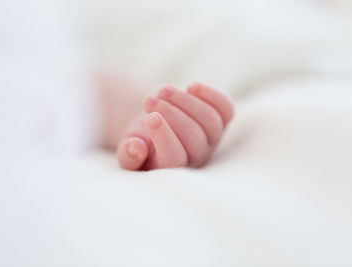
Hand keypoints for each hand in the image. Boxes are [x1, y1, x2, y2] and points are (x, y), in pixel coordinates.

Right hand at [117, 82, 233, 169]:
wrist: (153, 126)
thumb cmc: (139, 141)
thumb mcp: (126, 151)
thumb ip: (127, 156)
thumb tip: (136, 146)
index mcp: (172, 169)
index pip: (174, 158)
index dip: (164, 138)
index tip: (150, 117)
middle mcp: (196, 157)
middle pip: (195, 139)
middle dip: (172, 115)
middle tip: (149, 100)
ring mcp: (212, 139)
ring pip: (211, 122)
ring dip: (187, 102)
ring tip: (163, 90)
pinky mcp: (221, 121)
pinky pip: (226, 109)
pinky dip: (211, 95)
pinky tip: (190, 86)